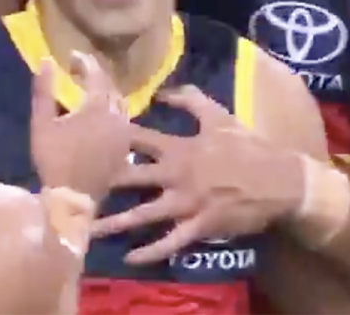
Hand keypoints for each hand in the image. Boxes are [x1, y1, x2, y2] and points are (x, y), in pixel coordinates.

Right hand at [30, 52, 129, 201]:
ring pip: (120, 104)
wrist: (72, 198)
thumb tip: (46, 61)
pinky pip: (123, 121)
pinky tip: (101, 116)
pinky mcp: (125, 148)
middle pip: (110, 87)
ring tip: (90, 91)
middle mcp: (116, 116)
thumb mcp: (41, 123)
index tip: (71, 56)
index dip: (84, 62)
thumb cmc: (53, 159)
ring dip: (106, 93)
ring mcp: (124, 134)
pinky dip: (112, 112)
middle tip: (79, 70)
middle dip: (95, 75)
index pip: (95, 74)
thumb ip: (43, 90)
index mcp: (96, 107)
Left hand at [91, 86, 303, 263]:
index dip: (108, 137)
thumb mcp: (219, 116)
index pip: (135, 139)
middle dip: (99, 182)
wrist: (281, 181)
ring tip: (86, 228)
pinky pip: (170, 242)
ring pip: (142, 215)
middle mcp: (176, 175)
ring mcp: (186, 203)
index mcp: (178, 148)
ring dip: (113, 223)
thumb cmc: (248, 147)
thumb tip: (160, 91)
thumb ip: (189, 100)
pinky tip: (129, 258)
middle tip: (68, 186)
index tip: (80, 136)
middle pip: (129, 178)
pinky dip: (150, 251)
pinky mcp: (199, 227)